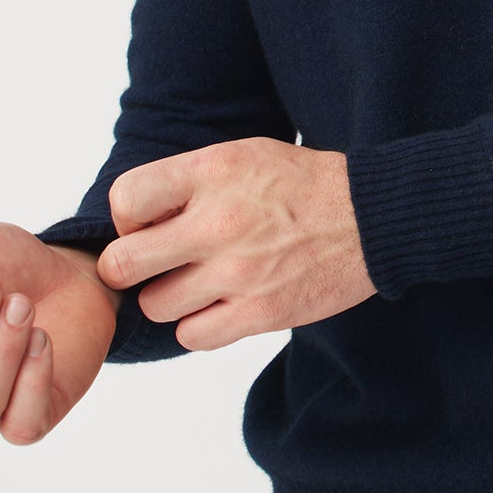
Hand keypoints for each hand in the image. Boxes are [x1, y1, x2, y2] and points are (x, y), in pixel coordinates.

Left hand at [96, 137, 376, 349]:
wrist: (369, 218)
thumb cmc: (302, 185)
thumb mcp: (240, 156)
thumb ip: (187, 182)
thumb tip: (135, 218)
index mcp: (211, 173)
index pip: (125, 200)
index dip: (127, 219)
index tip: (147, 225)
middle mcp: (217, 222)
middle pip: (123, 264)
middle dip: (129, 268)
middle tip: (151, 265)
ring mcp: (237, 273)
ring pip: (154, 306)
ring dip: (168, 298)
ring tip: (196, 284)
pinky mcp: (259, 314)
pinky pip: (192, 336)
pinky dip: (198, 326)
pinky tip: (219, 306)